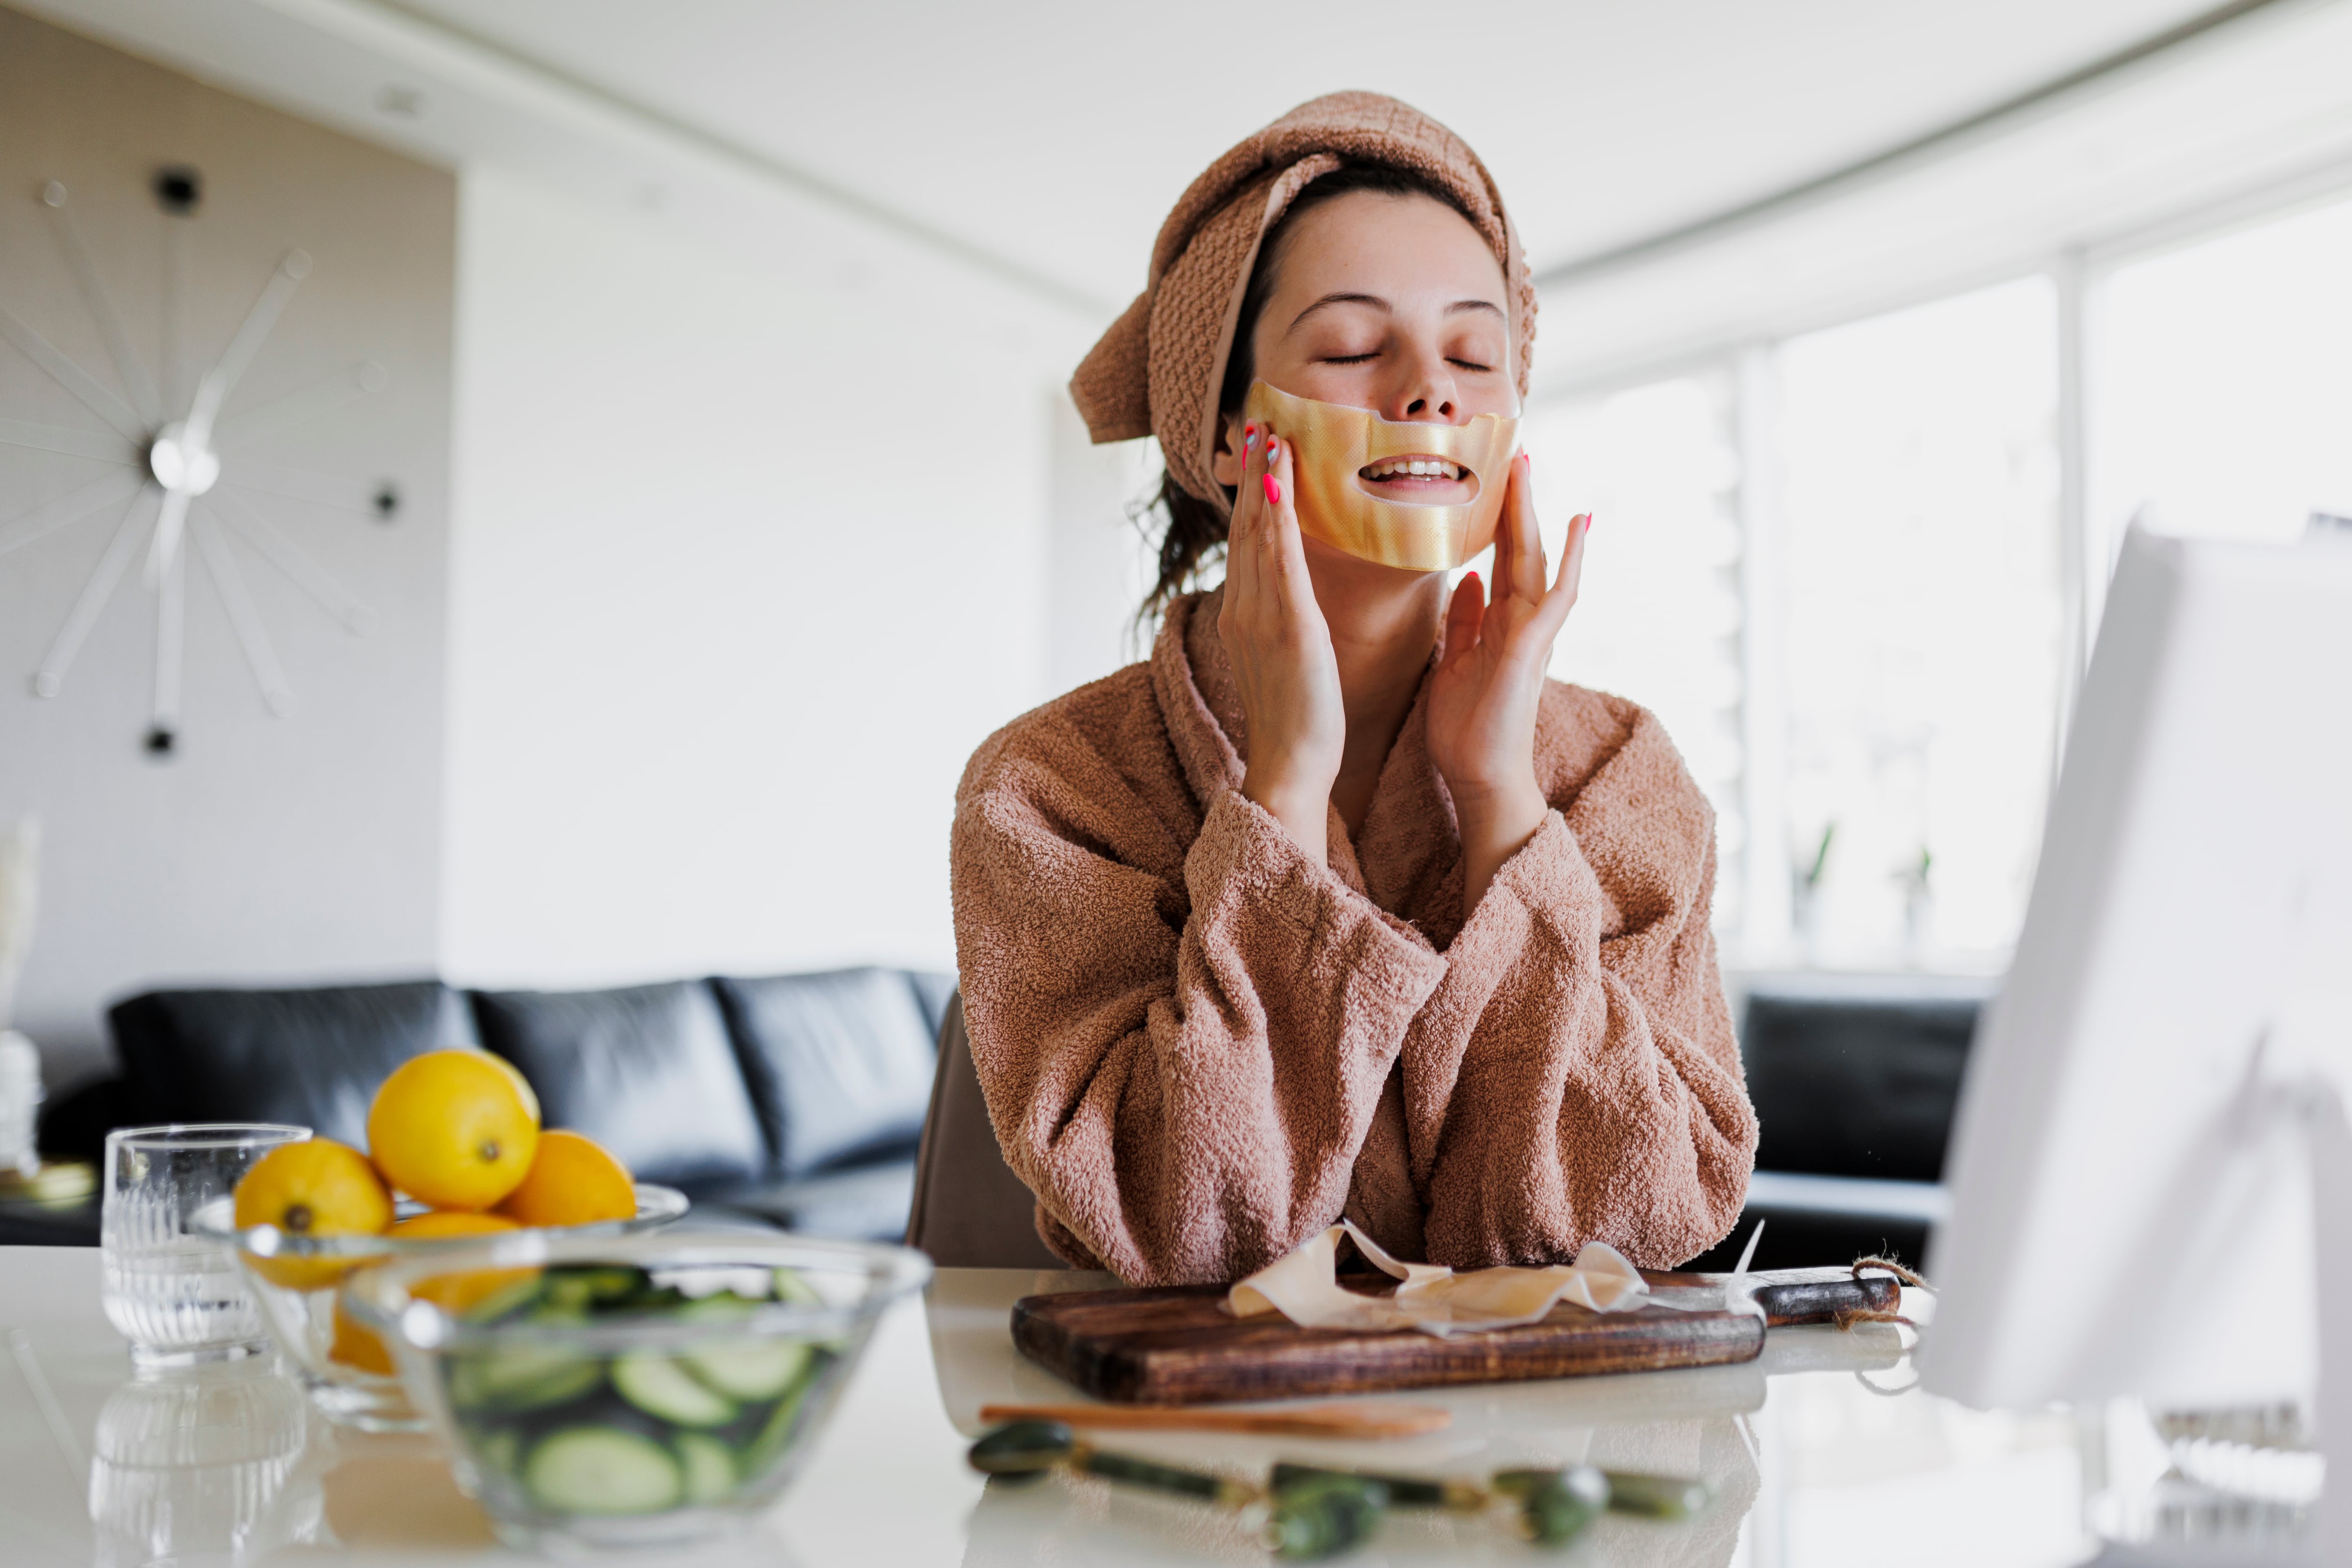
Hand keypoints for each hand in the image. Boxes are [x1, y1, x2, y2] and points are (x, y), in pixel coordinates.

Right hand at [1219, 422, 1342, 866]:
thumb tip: (1297, 597)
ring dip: (1263, 478)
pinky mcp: (1285, 626)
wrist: (1289, 766)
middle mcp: (1244, 607)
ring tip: (1269, 431)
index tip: (1258, 450)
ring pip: (1258, 533)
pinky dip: (1276, 517)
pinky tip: (1279, 482)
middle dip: (1250, 471)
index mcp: (1244, 614)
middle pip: (1245, 526)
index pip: (1247, 542)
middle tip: (1256, 419)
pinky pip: (1279, 559)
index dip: (1251, 494)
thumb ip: (1287, 619)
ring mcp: (1260, 615)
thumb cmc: (1300, 719)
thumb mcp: (1289, 657)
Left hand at [1425, 454, 1587, 911]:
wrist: (1480, 779)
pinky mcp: (1532, 648)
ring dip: (1533, 513)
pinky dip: (1568, 559)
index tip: (1486, 478)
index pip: (1497, 558)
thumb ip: (1465, 622)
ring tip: (1529, 467)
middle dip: (1515, 502)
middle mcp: (1521, 622)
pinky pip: (1556, 595)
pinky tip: (1576, 524)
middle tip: (1513, 451)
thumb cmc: (1467, 730)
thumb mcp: (1454, 662)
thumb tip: (1467, 579)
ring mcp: (1531, 633)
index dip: (1493, 518)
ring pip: (1535, 560)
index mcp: (1498, 623)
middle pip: (1518, 549)